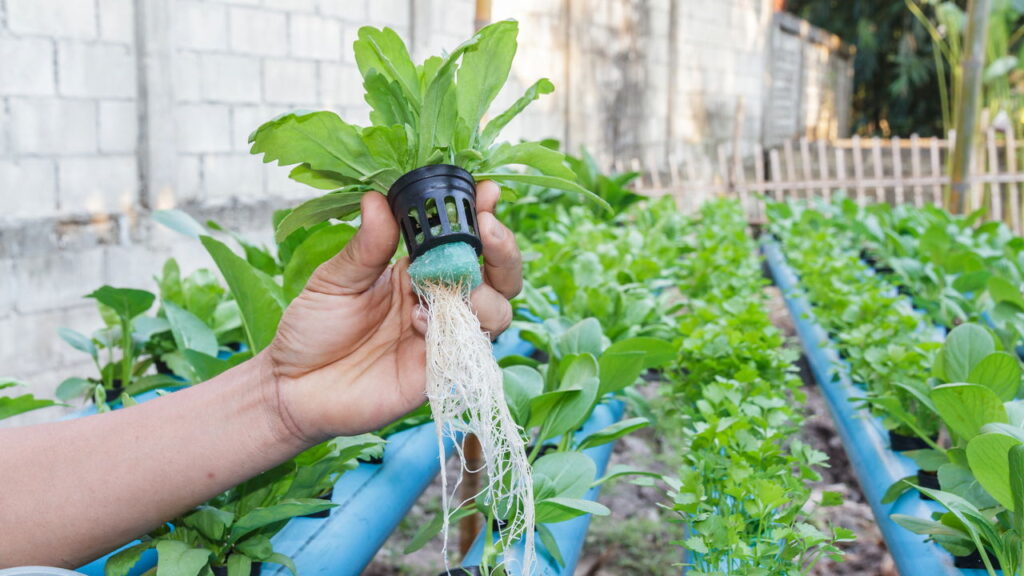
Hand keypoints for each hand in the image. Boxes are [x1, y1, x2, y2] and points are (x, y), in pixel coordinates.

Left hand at [262, 181, 521, 441]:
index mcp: (418, 269)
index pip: (464, 239)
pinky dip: (454, 331)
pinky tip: (419, 323)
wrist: (293, 388)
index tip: (487, 192)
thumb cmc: (313, 329)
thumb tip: (377, 198)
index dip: (482, 215)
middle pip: (500, 276)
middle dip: (504, 250)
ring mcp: (443, 336)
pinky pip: (469, 350)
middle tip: (487, 229)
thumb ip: (365, 246)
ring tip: (441, 288)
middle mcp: (440, 300)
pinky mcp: (439, 372)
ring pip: (497, 312)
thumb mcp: (335, 280)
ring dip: (482, 293)